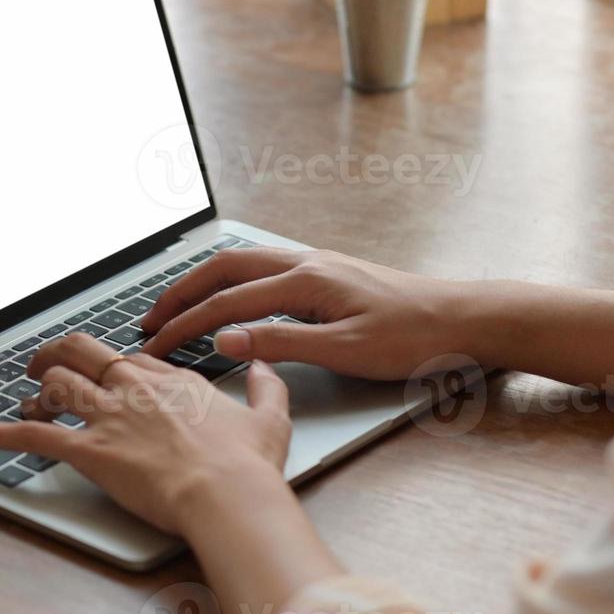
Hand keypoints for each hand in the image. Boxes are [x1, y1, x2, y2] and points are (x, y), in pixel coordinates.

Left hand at [0, 334, 291, 535]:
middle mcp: (135, 389)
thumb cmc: (248, 466)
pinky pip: (31, 435)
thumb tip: (264, 365)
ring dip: (36, 388)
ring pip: (57, 384)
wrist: (228, 495)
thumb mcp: (271, 417)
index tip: (106, 372)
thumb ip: (267, 387)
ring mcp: (109, 416)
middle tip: (46, 363)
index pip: (131, 359)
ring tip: (25, 395)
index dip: (111, 365)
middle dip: (59, 354)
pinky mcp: (88, 450)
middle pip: (84, 352)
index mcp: (173, 380)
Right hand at [140, 247, 474, 380]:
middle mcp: (303, 262)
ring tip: (174, 307)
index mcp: (304, 280)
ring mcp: (315, 263)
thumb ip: (280, 344)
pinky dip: (228, 280)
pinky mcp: (325, 272)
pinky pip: (260, 268)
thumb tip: (223, 341)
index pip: (225, 303)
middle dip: (179, 293)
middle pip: (221, 268)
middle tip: (148, 321)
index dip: (185, 326)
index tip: (155, 346)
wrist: (466, 318)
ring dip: (202, 283)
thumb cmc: (414, 339)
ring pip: (240, 263)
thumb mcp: (345, 352)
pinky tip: (225, 296)